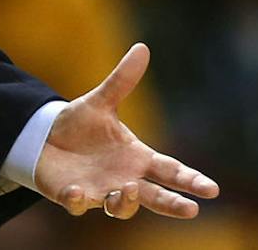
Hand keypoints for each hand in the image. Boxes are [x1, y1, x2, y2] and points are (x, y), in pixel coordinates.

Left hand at [34, 43, 218, 220]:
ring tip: (129, 189)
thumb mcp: (101, 101)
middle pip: (155, 197)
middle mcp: (124, 179)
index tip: (212, 189)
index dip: (191, 181)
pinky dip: (79, 201)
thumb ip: (122, 80)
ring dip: (127, 203)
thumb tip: (142, 47)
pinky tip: (77, 192)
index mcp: (137, 158)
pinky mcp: (73, 197)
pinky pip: (78, 205)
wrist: (45, 139)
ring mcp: (100, 191)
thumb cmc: (80, 125)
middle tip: (191, 210)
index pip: (170, 171)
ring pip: (120, 207)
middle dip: (173, 204)